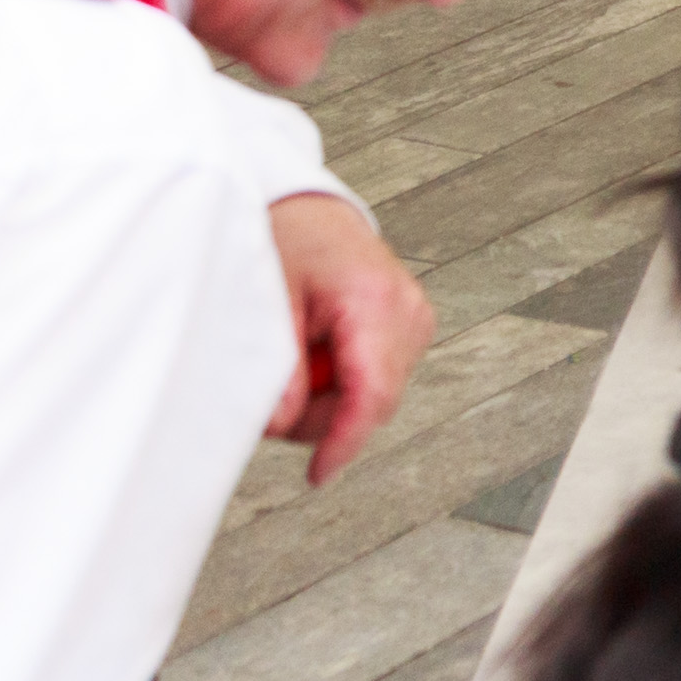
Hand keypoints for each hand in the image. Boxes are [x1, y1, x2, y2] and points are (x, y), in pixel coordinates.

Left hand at [265, 194, 433, 487]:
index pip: (372, 393)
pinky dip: (341, 378)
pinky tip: (317, 351)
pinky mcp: (408, 326)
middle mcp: (408, 312)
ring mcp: (414, 320)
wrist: (306, 206)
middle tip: (273, 393)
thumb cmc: (285, 239)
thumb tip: (280, 422)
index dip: (344, 441)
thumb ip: (277, 365)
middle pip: (374, 402)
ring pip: (376, 395)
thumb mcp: (266, 299)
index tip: (317, 475)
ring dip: (329, 396)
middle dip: (322, 415)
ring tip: (295, 356)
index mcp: (376, 301)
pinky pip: (376, 377)